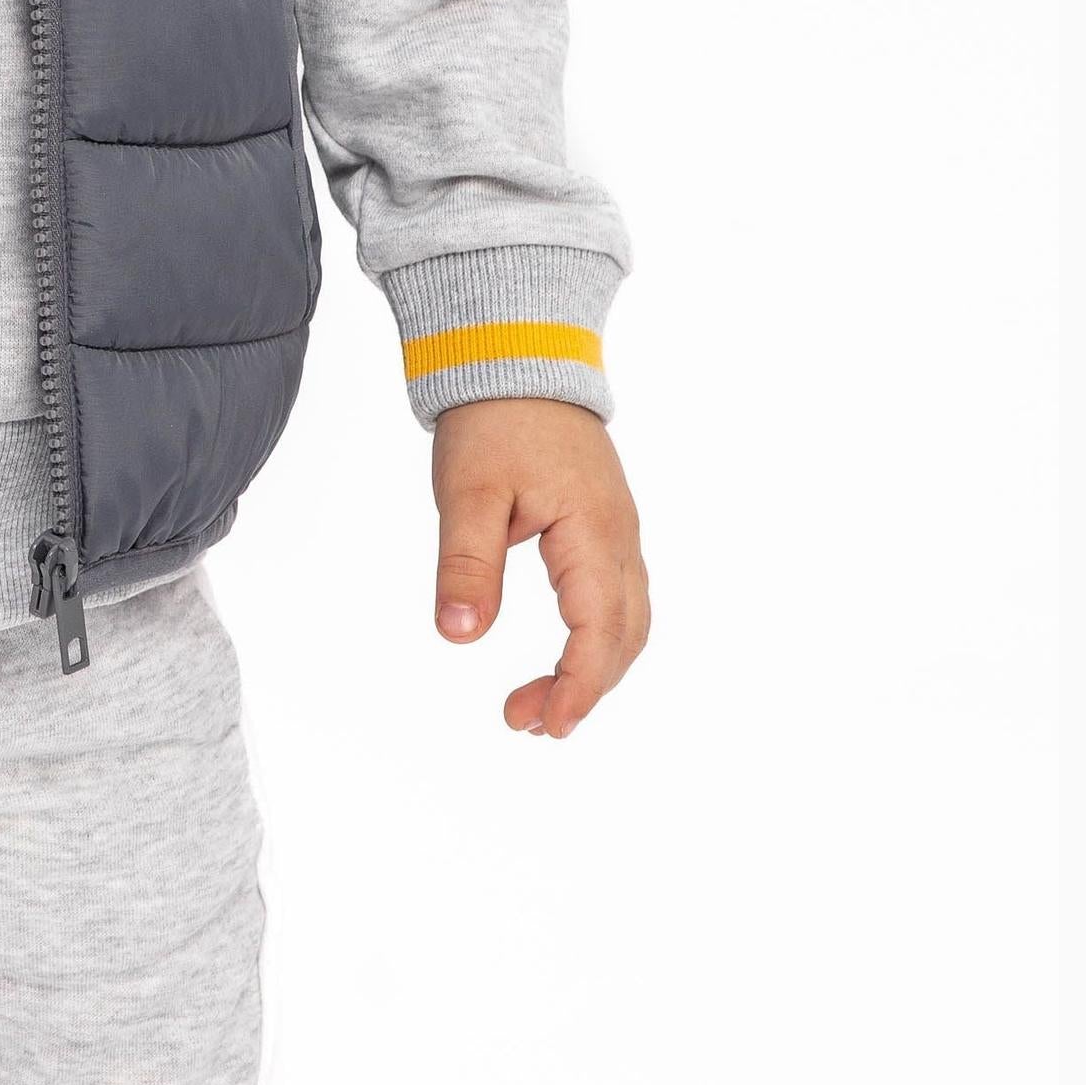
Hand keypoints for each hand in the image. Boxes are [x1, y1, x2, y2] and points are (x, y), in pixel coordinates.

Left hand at [431, 397, 650, 738]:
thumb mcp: (467, 493)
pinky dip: (596, 638)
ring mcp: (617, 532)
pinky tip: (560, 655)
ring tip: (535, 702)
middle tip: (523, 721)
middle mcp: (619, 539)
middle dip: (584, 689)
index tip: (544, 726)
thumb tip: (458, 635)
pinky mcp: (604, 526)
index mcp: (593, 533)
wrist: (518, 358)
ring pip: (627, 620)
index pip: (599, 631)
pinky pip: (617, 597)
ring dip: (593, 668)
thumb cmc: (493, 420)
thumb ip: (466, 563)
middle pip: (625, 636)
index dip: (577, 686)